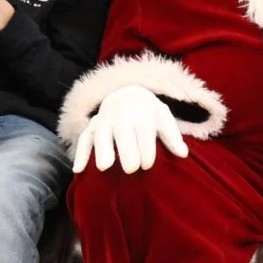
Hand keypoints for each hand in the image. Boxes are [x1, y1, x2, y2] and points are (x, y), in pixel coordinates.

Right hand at [72, 85, 188, 174]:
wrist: (127, 93)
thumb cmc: (149, 113)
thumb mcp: (163, 118)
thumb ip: (172, 136)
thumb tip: (183, 153)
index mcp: (141, 111)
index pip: (143, 130)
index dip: (145, 147)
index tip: (147, 166)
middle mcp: (121, 113)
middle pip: (122, 132)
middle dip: (126, 149)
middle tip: (130, 169)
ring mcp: (104, 118)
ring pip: (101, 133)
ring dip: (102, 149)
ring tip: (104, 167)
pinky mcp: (92, 125)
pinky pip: (84, 138)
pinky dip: (80, 153)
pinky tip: (78, 169)